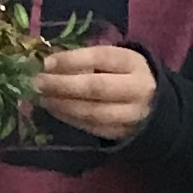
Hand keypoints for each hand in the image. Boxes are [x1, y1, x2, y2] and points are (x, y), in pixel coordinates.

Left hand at [34, 43, 157, 144]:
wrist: (154, 104)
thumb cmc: (124, 74)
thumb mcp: (113, 60)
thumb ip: (87, 60)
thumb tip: (49, 63)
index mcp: (133, 63)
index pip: (100, 58)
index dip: (72, 60)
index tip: (46, 62)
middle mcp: (137, 89)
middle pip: (96, 88)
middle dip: (62, 85)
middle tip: (37, 83)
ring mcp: (131, 115)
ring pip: (92, 112)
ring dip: (62, 105)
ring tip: (41, 97)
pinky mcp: (123, 134)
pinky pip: (91, 127)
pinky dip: (69, 118)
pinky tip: (54, 109)